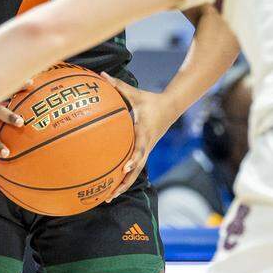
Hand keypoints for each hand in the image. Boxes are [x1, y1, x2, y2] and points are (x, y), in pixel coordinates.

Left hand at [100, 73, 177, 202]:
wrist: (170, 108)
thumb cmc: (151, 101)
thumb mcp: (135, 93)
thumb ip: (118, 85)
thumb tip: (101, 75)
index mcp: (144, 132)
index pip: (140, 148)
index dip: (134, 158)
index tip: (125, 166)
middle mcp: (146, 145)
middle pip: (137, 169)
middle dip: (125, 182)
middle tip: (111, 194)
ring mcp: (147, 150)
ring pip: (136, 172)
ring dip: (124, 185)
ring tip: (109, 197)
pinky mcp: (145, 151)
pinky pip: (135, 167)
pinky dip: (126, 177)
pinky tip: (113, 185)